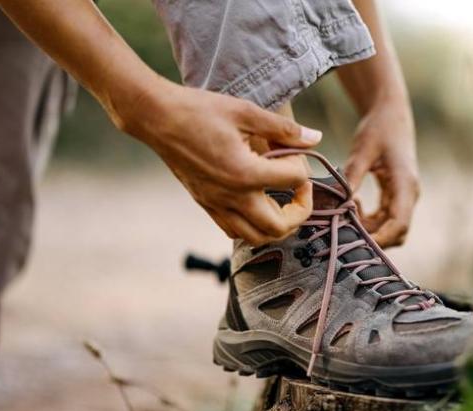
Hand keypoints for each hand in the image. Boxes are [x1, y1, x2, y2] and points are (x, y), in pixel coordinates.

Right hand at [120, 79, 320, 245]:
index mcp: (246, 173)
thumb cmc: (200, 110)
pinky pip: (233, 230)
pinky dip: (252, 225)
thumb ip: (284, 129)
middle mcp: (232, 196)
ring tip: (282, 202)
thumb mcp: (246, 112)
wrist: (157, 117)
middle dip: (300, 211)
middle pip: (279, 227)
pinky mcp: (205, 204)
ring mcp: (216, 204)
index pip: (294, 181)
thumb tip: (315, 138)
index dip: (303, 165)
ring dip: (277, 225)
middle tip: (300, 191)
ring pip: (256, 237)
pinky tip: (256, 203)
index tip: (295, 151)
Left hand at [344, 97, 418, 247]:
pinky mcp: (395, 196)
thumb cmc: (378, 127)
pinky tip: (353, 203)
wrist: (390, 113)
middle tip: (345, 228)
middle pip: (397, 232)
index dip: (382, 239)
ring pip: (390, 228)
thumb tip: (340, 201)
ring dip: (369, 227)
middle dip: (373, 237)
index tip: (358, 243)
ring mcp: (403, 197)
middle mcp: (409, 195)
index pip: (400, 223)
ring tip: (347, 209)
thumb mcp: (362, 150)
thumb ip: (353, 175)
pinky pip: (384, 218)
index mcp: (406, 185)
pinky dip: (369, 219)